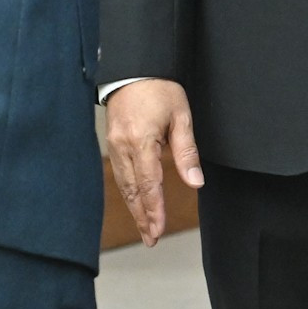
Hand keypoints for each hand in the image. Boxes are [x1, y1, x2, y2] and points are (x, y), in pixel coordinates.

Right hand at [104, 79, 201, 247]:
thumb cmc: (161, 89)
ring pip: (124, 186)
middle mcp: (123, 147)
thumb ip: (187, 152)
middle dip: (143, 217)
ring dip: (135, 209)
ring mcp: (114, 146)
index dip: (154, 210)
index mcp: (141, 140)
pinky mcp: (111, 143)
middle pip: (133, 191)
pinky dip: (128, 193)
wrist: (135, 68)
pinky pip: (119, 175)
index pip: (149, 184)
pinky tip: (135, 204)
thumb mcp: (181, 116)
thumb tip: (195, 182)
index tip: (159, 230)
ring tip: (146, 229)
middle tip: (152, 240)